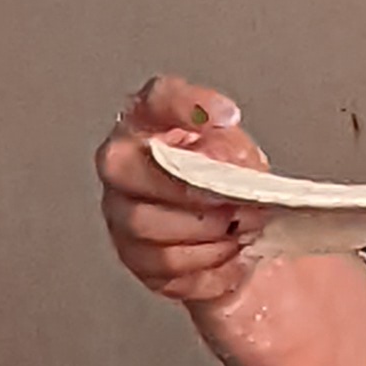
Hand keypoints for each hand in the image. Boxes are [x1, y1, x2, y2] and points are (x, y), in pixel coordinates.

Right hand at [98, 75, 268, 315]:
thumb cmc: (229, 188)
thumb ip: (231, 151)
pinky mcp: (138, 261)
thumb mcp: (240, 157)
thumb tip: (223, 162)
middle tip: (233, 201)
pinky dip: (208, 265)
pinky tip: (233, 256)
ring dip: (204, 231)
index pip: (155, 98)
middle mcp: (124, 166)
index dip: (186, 105)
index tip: (228, 117)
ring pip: (145, 224)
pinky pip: (166, 268)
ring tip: (241, 230)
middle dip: (186, 189)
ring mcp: (123, 215)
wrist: (242, 242)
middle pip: (125, 169)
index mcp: (150, 125)